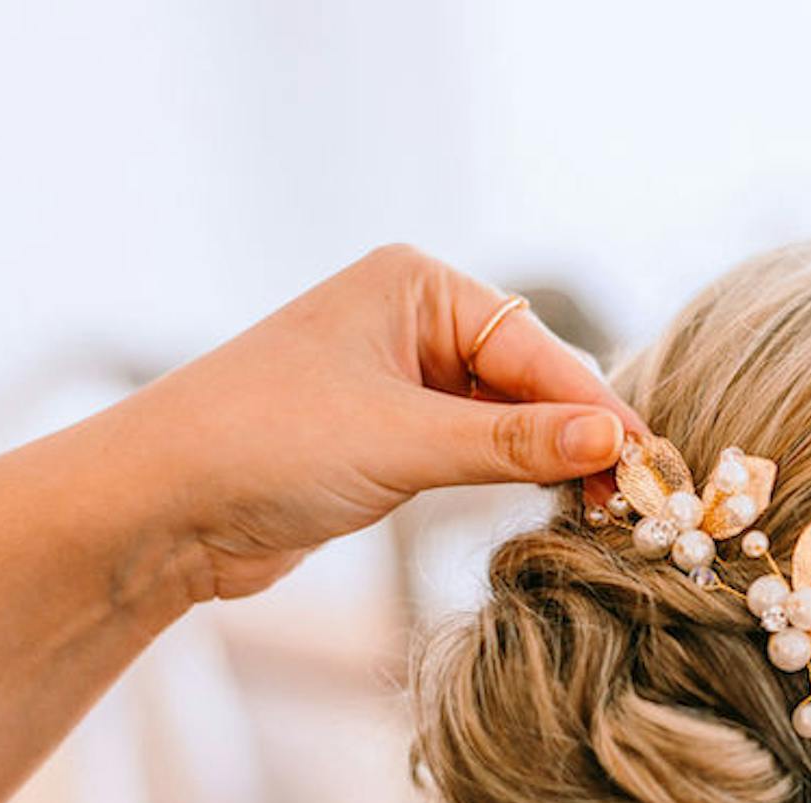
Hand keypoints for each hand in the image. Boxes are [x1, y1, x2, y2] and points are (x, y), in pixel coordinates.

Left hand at [95, 243, 646, 600]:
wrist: (159, 506)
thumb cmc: (263, 444)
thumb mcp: (402, 441)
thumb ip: (512, 442)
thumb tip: (614, 443)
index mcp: (416, 284)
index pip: (534, 348)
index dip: (595, 410)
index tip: (651, 462)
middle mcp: (413, 320)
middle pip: (531, 379)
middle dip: (581, 436)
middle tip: (641, 498)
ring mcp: (402, 379)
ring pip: (509, 419)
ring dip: (553, 461)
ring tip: (608, 511)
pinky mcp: (390, 437)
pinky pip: (477, 450)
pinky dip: (515, 476)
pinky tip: (556, 505)